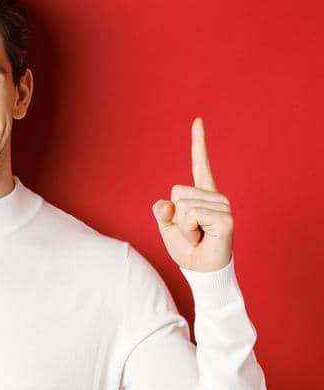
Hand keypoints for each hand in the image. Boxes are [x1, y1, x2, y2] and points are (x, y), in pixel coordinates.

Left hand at [152, 117, 233, 271]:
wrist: (201, 269)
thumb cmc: (187, 249)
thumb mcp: (168, 227)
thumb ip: (164, 211)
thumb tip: (165, 203)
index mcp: (201, 194)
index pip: (199, 164)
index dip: (198, 142)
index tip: (198, 120)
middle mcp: (214, 196)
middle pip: (177, 192)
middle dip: (175, 216)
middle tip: (190, 231)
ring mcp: (222, 205)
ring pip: (183, 205)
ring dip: (183, 226)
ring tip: (197, 235)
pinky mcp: (225, 217)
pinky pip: (192, 214)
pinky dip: (189, 229)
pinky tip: (202, 237)